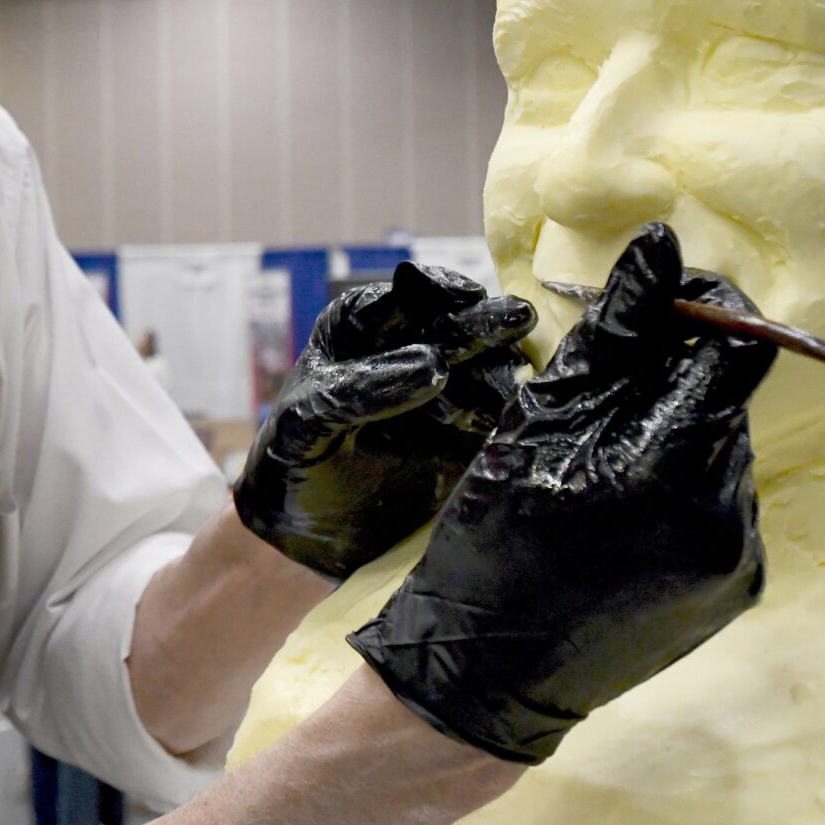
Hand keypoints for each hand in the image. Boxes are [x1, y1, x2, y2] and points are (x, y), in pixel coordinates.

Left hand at [234, 264, 534, 579]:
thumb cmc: (294, 463)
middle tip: (516, 318)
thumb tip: (434, 364)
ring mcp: (441, 393)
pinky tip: (531, 408)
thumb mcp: (306, 423)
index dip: (428, 291)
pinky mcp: (468, 436)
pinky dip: (515, 411)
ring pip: (481, 368)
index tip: (459, 299)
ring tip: (527, 372)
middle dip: (480, 322)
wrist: (310, 533)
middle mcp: (403, 352)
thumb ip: (357, 390)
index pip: (393, 301)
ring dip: (504, 365)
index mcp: (353, 333)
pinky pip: (496, 416)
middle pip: (447, 328)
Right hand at [349, 224, 774, 764]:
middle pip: (727, 397)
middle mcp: (726, 514)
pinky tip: (623, 505)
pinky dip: (680, 484)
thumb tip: (663, 246)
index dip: (706, 306)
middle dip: (673, 375)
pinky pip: (722, 502)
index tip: (661, 296)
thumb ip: (614, 332)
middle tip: (602, 386)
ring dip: (676, 430)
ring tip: (602, 458)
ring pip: (724, 448)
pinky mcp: (737, 588)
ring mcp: (738, 557)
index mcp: (675, 466)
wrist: (486, 676)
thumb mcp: (538, 418)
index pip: (740, 347)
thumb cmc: (491, 536)